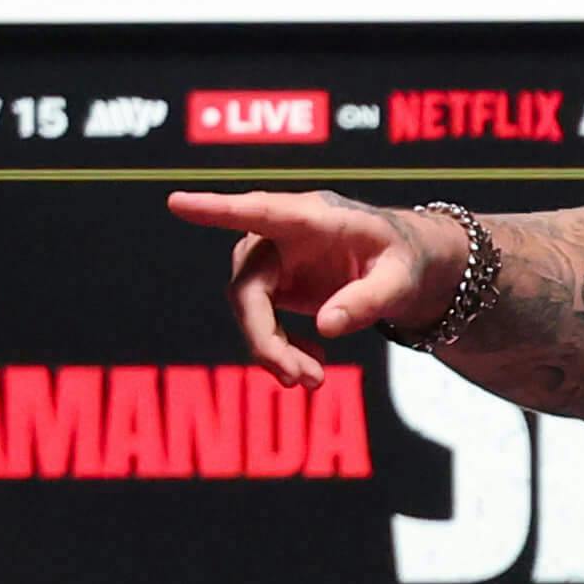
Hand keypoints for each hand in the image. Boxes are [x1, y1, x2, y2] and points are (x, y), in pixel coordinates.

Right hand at [167, 189, 467, 388]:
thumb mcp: (402, 281)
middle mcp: (282, 233)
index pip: (261, 211)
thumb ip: (370, 300)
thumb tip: (325, 326)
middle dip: (266, 339)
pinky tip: (310, 362)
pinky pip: (259, 319)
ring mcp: (273, 257)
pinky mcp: (273, 281)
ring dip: (273, 350)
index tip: (178, 203)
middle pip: (248, 287)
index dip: (218, 209)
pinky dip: (280, 348)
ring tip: (313, 381)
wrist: (406, 265)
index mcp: (315, 217)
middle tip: (301, 380)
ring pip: (249, 308)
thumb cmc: (405, 260)